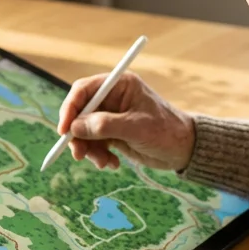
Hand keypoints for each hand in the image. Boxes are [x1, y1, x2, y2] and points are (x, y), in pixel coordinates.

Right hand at [59, 72, 195, 170]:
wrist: (184, 150)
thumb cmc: (166, 131)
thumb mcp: (136, 127)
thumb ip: (104, 126)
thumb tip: (74, 128)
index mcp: (119, 86)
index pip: (84, 90)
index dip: (70, 108)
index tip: (64, 130)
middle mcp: (112, 99)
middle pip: (80, 113)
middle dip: (77, 135)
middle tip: (79, 155)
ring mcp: (111, 117)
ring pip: (84, 132)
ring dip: (89, 150)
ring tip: (104, 163)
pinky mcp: (112, 134)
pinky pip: (94, 144)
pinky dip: (99, 156)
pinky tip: (113, 164)